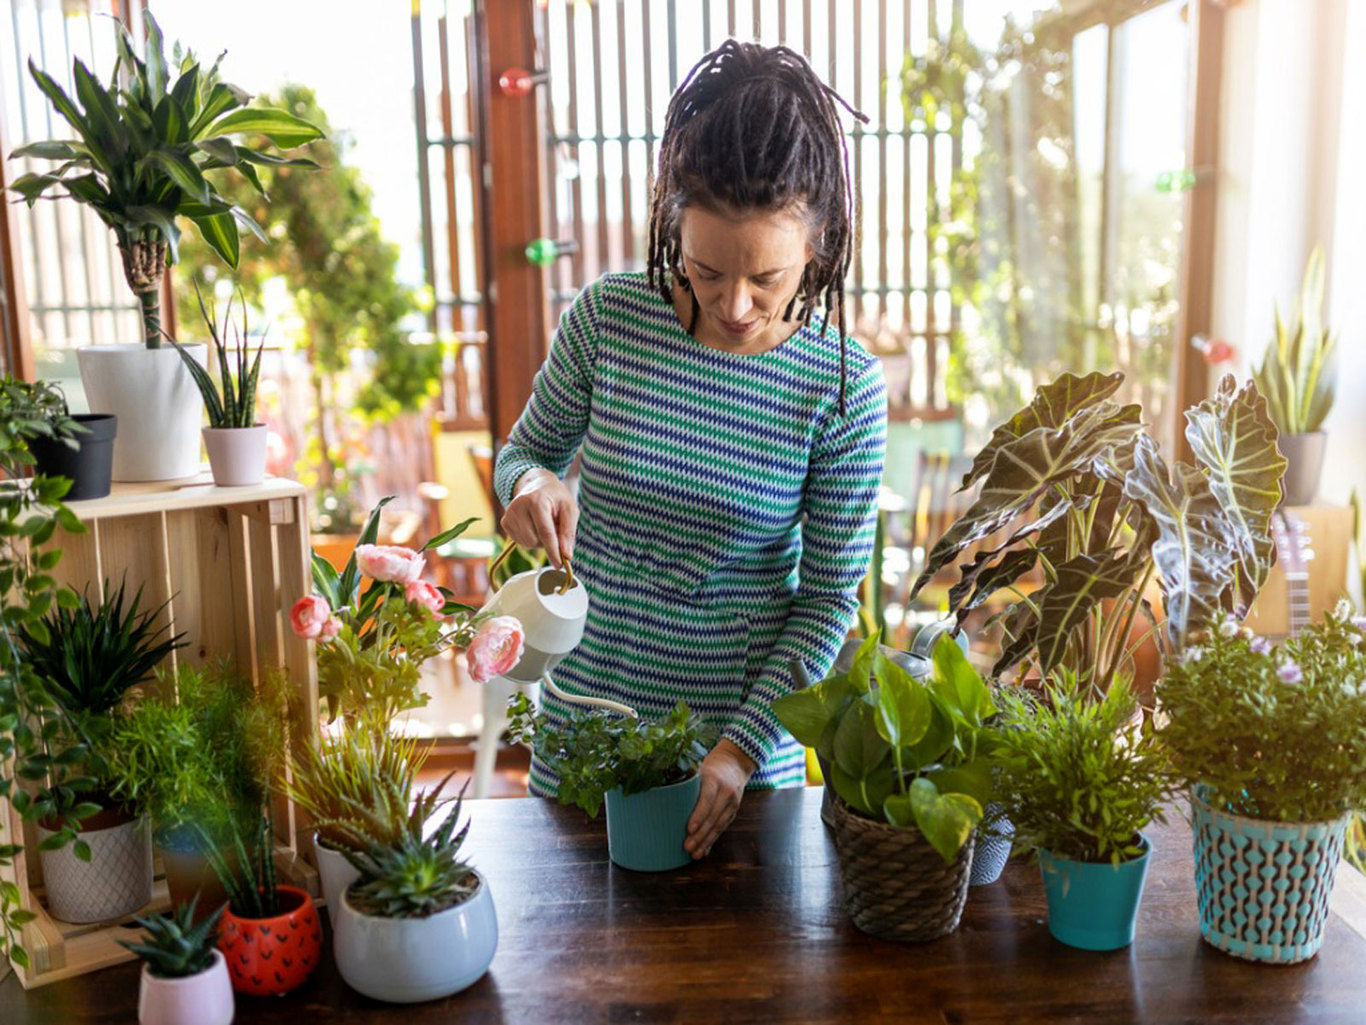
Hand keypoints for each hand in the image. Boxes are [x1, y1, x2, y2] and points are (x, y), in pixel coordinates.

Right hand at [500, 469, 578, 567]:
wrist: (537, 484)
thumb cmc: (556, 497)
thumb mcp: (570, 509)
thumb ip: (568, 532)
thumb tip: (566, 555)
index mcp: (536, 500)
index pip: (545, 532)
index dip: (553, 551)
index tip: (560, 565)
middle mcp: (518, 506)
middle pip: (535, 540)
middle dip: (548, 541)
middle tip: (554, 526)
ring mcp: (509, 514)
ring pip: (527, 543)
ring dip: (539, 540)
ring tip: (543, 524)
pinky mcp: (505, 521)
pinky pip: (520, 542)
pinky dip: (530, 538)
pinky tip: (533, 525)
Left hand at [684, 738, 756, 858]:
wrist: (734, 762)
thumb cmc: (708, 767)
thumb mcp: (698, 769)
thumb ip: (685, 783)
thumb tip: (660, 798)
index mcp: (714, 779)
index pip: (707, 799)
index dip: (698, 815)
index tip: (688, 829)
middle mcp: (726, 791)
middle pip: (713, 816)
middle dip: (700, 835)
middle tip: (687, 848)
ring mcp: (732, 803)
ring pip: (719, 825)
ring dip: (706, 842)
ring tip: (695, 854)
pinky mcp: (734, 811)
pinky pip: (723, 828)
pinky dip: (713, 840)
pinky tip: (704, 850)